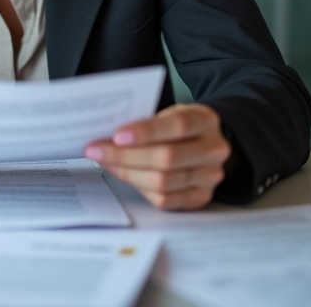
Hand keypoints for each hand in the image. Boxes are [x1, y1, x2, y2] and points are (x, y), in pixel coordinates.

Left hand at [84, 103, 230, 209]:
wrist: (205, 141)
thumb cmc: (178, 124)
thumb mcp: (169, 111)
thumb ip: (146, 119)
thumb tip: (107, 133)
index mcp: (206, 120)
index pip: (178, 125)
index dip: (146, 132)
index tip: (117, 136)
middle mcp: (213, 150)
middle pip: (167, 158)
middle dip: (126, 156)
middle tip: (97, 150)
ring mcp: (209, 177)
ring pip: (163, 182)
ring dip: (127, 172)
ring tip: (104, 161)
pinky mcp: (200, 197)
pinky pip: (165, 200)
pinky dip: (138, 187)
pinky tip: (121, 174)